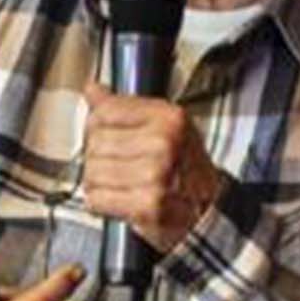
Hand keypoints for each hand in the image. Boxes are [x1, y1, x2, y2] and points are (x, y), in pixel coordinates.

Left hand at [81, 80, 225, 255]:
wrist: (207, 211)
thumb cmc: (184, 169)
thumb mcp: (163, 126)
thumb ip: (124, 107)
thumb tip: (92, 89)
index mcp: (169, 118)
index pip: (104, 113)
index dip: (98, 127)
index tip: (108, 134)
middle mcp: (164, 144)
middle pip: (95, 143)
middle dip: (99, 157)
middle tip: (122, 166)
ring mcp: (155, 175)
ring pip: (92, 172)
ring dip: (100, 182)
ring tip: (124, 183)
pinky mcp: (146, 205)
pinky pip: (96, 198)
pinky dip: (101, 202)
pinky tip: (121, 199)